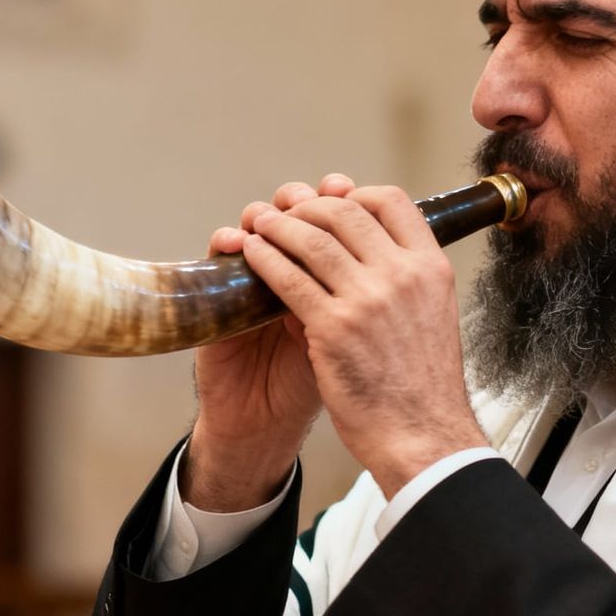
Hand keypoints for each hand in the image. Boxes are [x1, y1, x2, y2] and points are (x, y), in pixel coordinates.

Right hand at [182, 174, 354, 511]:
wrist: (270, 426)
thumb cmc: (324, 388)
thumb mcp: (356, 340)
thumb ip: (368, 300)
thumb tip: (396, 255)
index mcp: (333, 276)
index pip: (337, 220)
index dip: (342, 200)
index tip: (346, 189)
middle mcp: (294, 269)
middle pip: (298, 212)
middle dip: (306, 202)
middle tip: (309, 198)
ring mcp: (253, 277)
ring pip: (257, 223)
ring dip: (266, 213)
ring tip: (271, 214)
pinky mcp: (219, 296)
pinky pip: (221, 257)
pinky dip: (228, 243)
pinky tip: (238, 241)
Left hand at [240, 185, 488, 497]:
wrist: (422, 437)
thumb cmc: (426, 388)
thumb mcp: (433, 318)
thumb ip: (407, 283)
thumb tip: (374, 258)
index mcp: (431, 269)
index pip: (393, 203)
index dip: (358, 194)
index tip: (336, 200)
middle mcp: (402, 275)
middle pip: (344, 212)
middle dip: (308, 206)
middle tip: (288, 212)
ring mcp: (367, 299)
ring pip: (311, 239)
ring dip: (278, 225)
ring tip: (260, 224)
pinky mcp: (332, 328)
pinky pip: (288, 277)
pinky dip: (264, 259)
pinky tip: (251, 254)